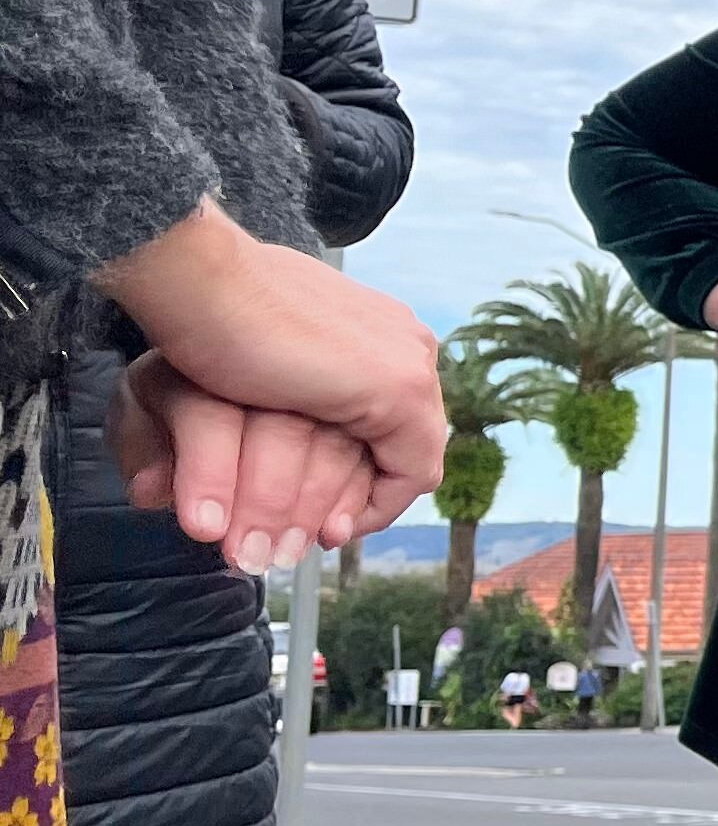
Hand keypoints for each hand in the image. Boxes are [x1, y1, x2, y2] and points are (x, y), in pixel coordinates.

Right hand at [89, 202, 442, 539]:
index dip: (352, 472)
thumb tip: (268, 432)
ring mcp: (408, 363)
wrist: (199, 283)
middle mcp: (403, 343)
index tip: (316, 512)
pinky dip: (372, 508)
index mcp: (374, 330)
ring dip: (351, 509)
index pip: (385, 419)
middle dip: (354, 499)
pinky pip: (411, 472)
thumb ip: (278, 393)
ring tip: (310, 542)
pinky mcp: (399, 389)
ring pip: (403, 461)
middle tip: (315, 538)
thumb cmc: (207, 314)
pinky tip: (330, 529)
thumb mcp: (252, 360)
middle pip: (399, 443)